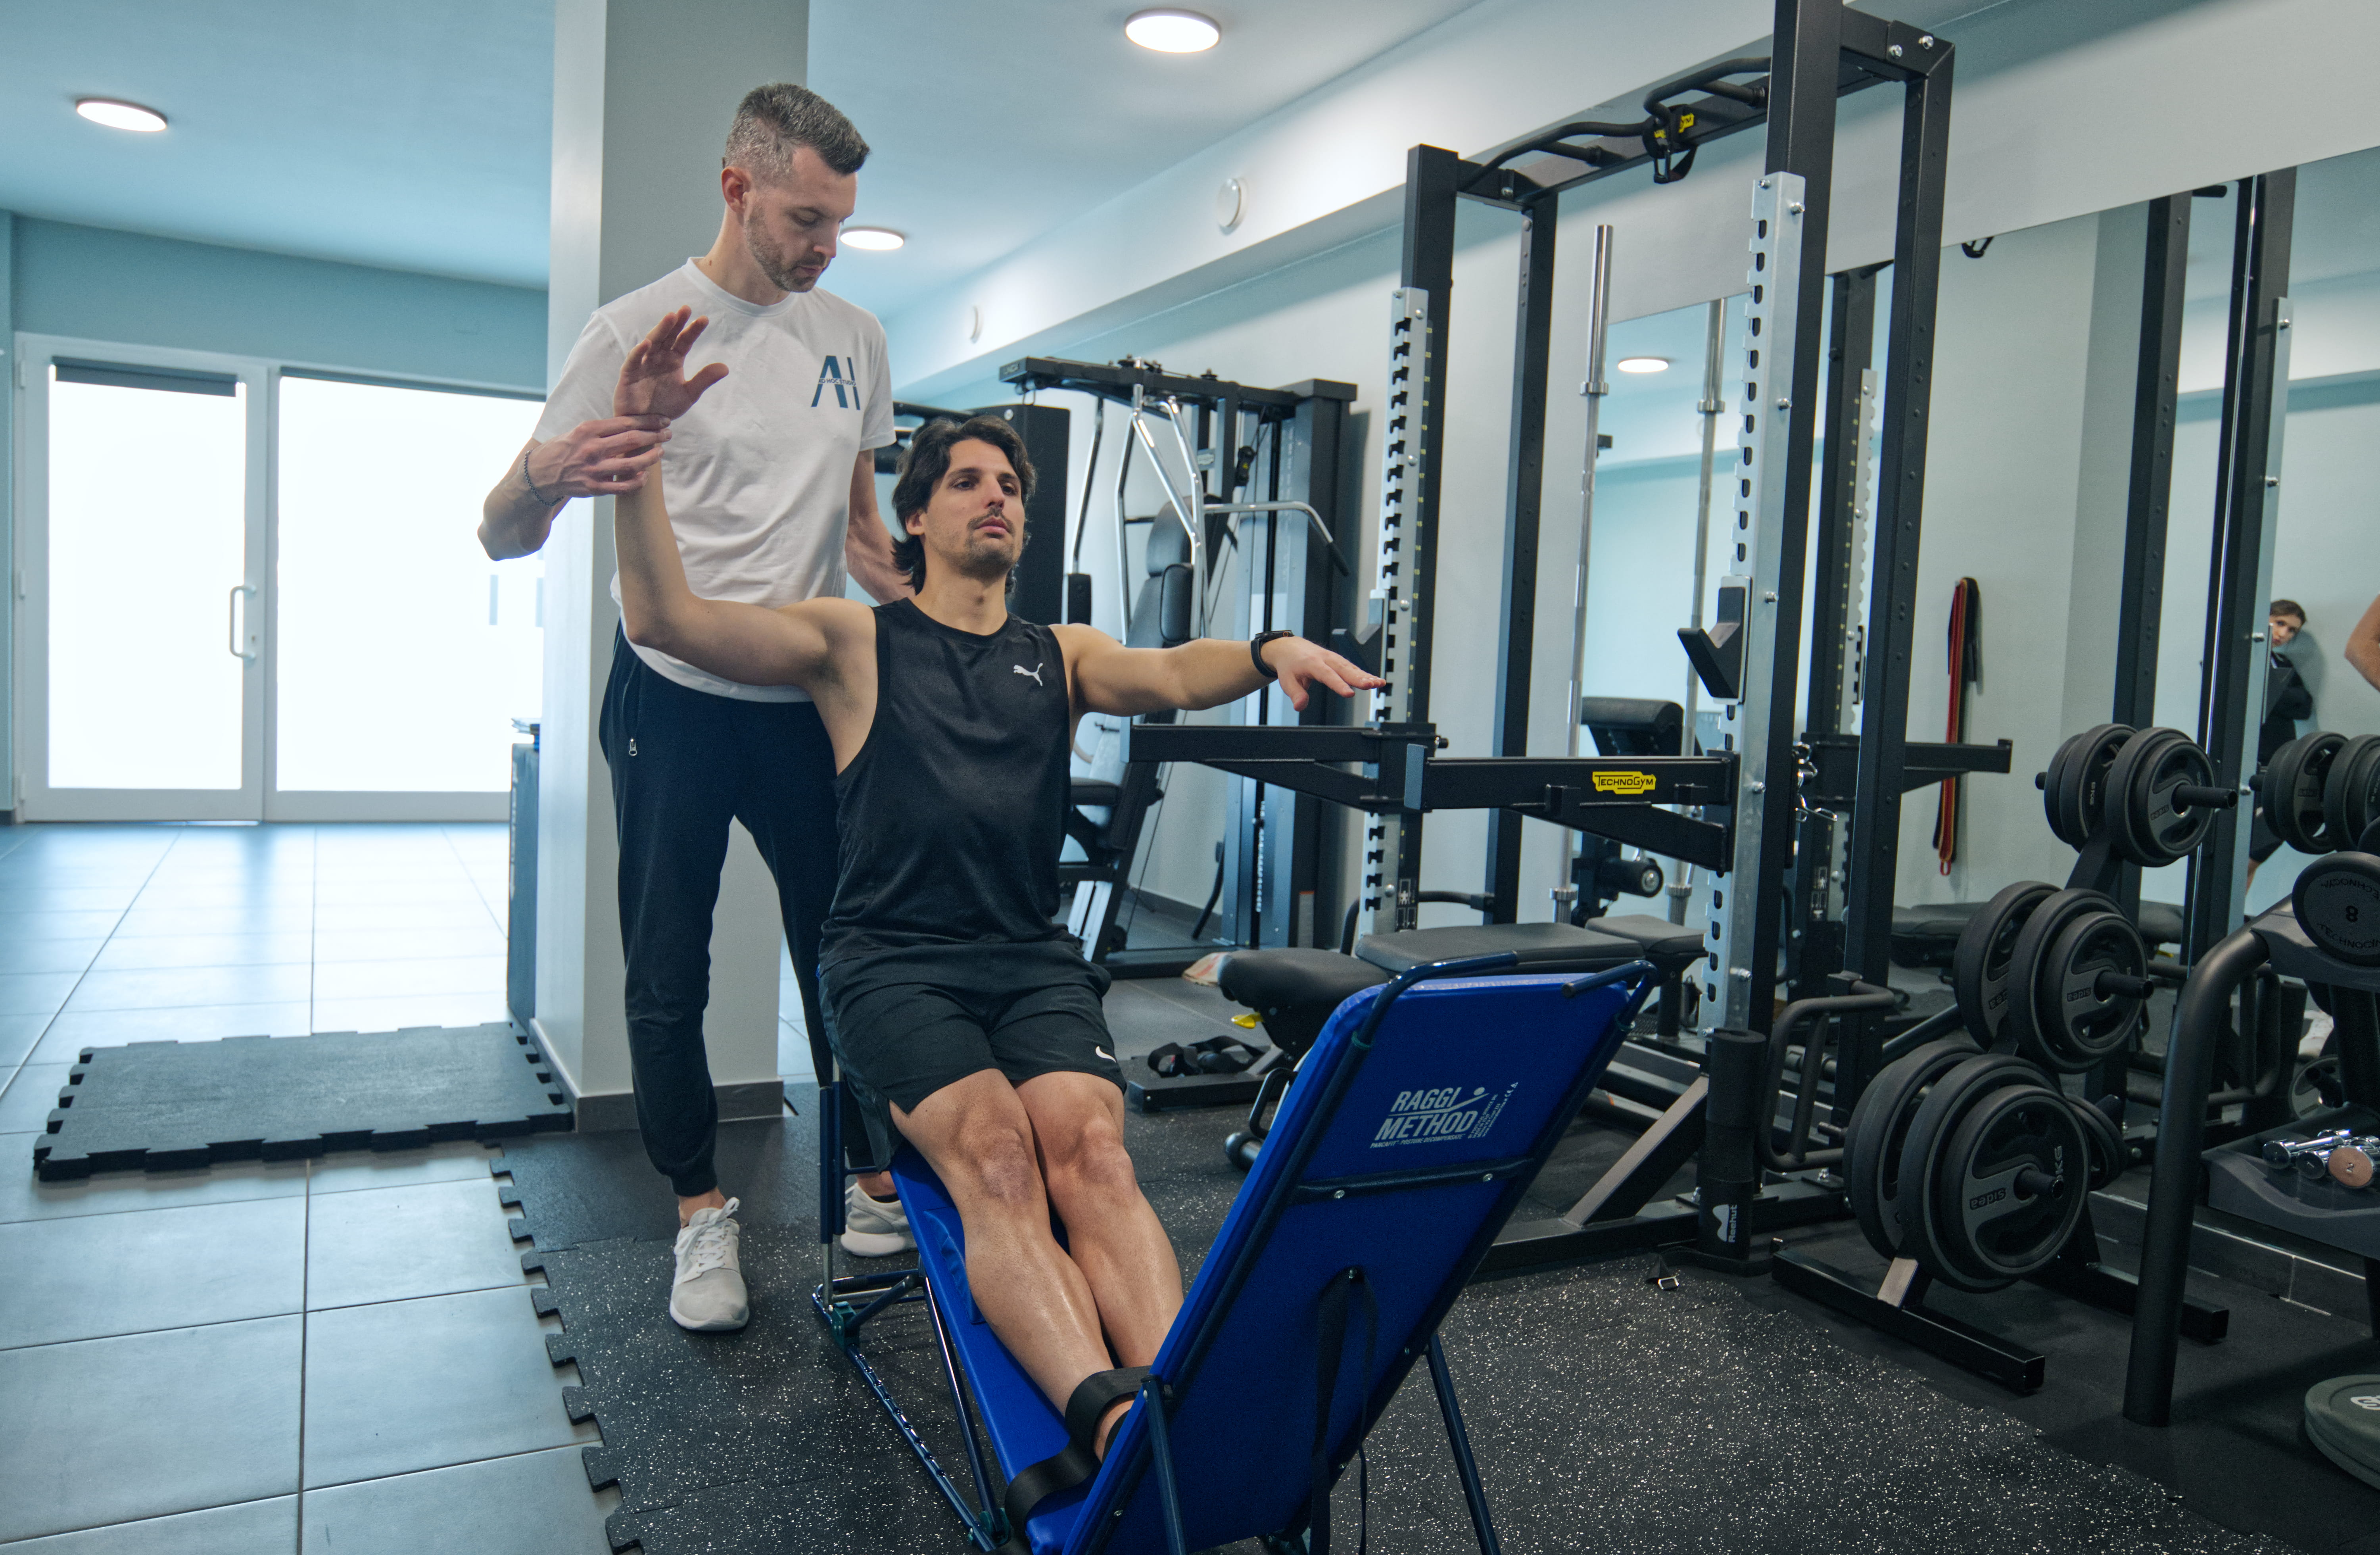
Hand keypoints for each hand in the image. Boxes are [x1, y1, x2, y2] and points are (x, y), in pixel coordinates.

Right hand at [525, 416, 671, 500]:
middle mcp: (592, 449)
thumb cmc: (561, 450)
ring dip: (651, 458)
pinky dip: (638, 481)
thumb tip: (628, 425)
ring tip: (660, 452)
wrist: (539, 475)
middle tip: (667, 434)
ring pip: (632, 464)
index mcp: (587, 430)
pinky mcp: (594, 488)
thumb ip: (601, 430)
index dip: (648, 421)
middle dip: (655, 436)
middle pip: (633, 440)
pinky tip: (645, 475)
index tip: (662, 420)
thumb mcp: (577, 432)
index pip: (625, 422)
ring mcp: (594, 470)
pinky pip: (623, 486)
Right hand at [615, 306, 729, 420]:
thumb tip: (726, 367)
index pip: (684, 341)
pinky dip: (638, 352)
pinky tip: (646, 343)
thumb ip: (704, 380)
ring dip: (660, 330)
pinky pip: (633, 361)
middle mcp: (658, 358)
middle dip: (676, 323)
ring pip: (652, 343)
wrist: (646, 425)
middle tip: (686, 308)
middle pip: (668, 337)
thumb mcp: (689, 394)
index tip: (704, 319)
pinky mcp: (629, 374)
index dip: (693, 331)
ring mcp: (643, 364)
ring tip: (670, 317)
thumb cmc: (665, 407)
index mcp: (673, 361)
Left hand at [1263, 637, 1384, 711]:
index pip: (1327, 675)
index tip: (1349, 694)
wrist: (1290, 648)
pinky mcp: (1339, 661)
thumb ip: (1295, 694)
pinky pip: (1353, 668)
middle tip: (1371, 685)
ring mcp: (1334, 659)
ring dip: (1366, 676)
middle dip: (1359, 678)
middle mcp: (1326, 658)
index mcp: (1312, 663)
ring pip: (1351, 667)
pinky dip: (1365, 674)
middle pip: (1344, 669)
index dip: (1339, 684)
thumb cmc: (1289, 666)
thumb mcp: (1286, 681)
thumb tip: (1300, 706)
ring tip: (1379, 684)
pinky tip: (1376, 682)